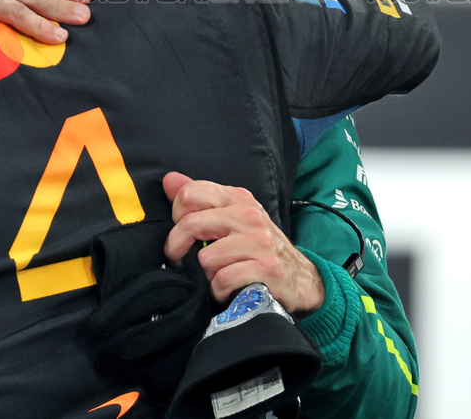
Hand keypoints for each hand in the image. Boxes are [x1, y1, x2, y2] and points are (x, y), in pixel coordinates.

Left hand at [162, 171, 323, 314]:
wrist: (301, 278)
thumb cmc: (258, 247)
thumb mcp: (232, 216)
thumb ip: (200, 199)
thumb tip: (169, 180)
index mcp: (237, 198)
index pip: (190, 194)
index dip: (176, 217)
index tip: (183, 234)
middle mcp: (248, 215)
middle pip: (191, 224)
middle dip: (178, 248)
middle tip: (182, 261)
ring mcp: (259, 241)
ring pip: (206, 258)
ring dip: (206, 274)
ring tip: (217, 275)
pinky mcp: (266, 269)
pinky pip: (223, 280)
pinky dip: (219, 291)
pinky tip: (228, 289)